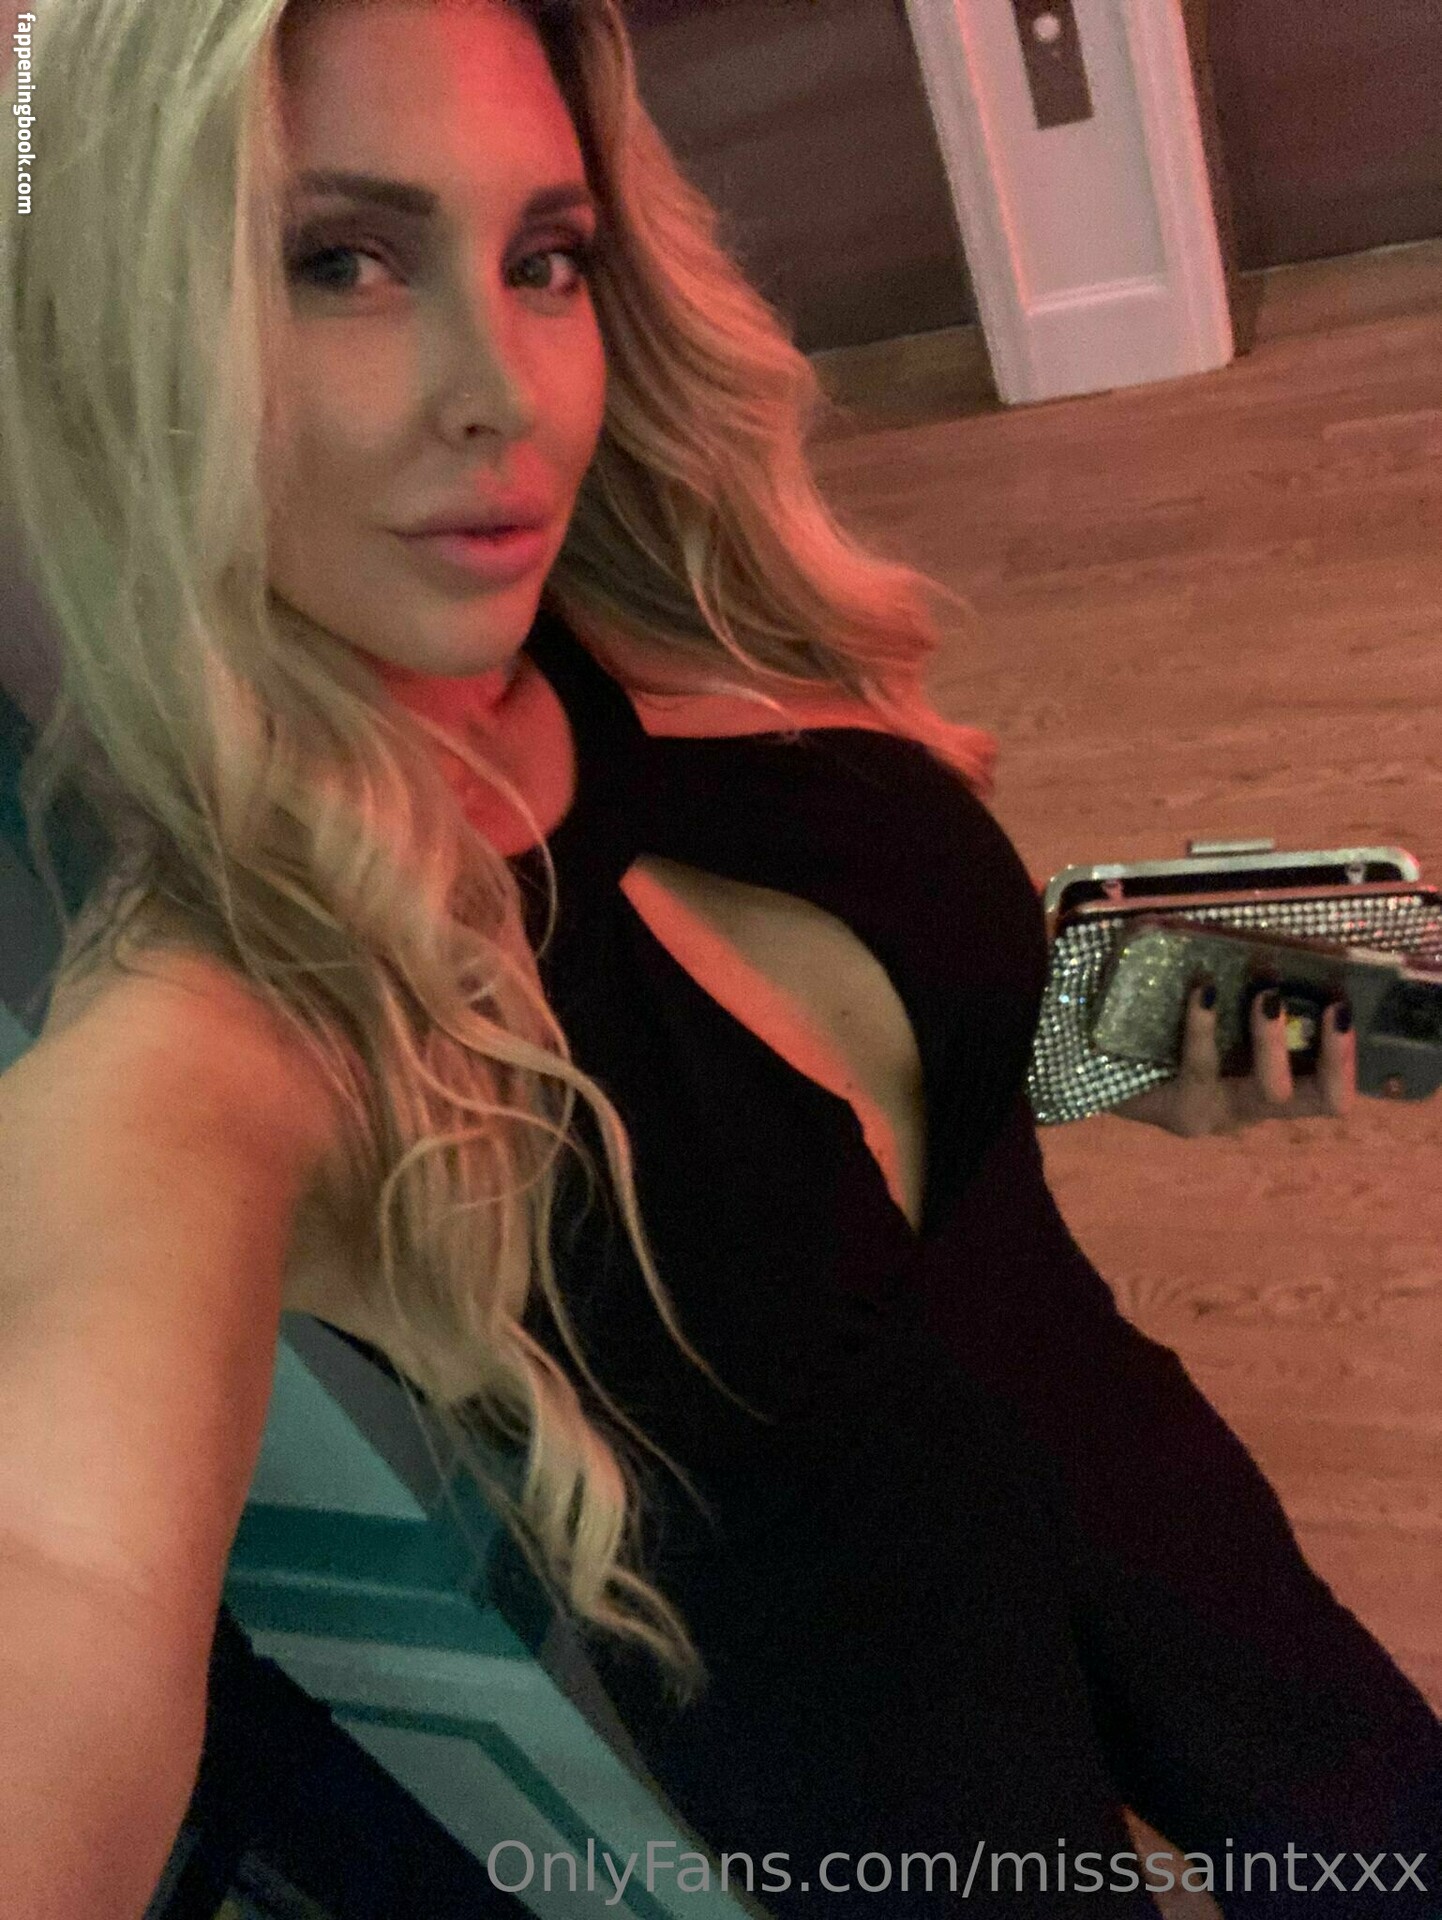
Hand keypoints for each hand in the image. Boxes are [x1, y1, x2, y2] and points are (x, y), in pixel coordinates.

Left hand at [1109, 984, 1356, 1137]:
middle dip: (1337, 1058)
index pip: (1333, 1086)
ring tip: (1266, 995)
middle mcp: (1257, 1106)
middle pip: (1322, 1100)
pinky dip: (1205, 1027)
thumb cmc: (1165, 1029)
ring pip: (1270, 1090)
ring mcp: (1224, 1115)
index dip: (1348, 1057)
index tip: (1344, 1006)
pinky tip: (1201, 994)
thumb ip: (1244, 990)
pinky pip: (1205, 1069)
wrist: (1098, 1067)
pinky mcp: (1187, 1114)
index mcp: (1275, 1083)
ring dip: (1274, 1040)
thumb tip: (1273, 941)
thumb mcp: (1212, 1011)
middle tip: (1336, 1010)